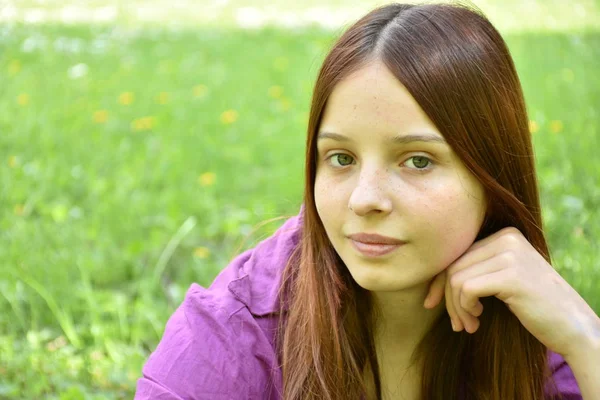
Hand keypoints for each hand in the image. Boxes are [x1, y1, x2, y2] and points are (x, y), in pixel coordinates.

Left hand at [423, 226, 599, 359]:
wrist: (574, 328)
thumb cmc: (536, 307)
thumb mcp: (504, 278)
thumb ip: (478, 270)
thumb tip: (434, 280)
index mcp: (505, 235)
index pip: (457, 255)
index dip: (440, 282)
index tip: (433, 304)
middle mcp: (507, 238)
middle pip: (454, 266)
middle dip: (448, 299)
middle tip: (457, 324)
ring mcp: (510, 255)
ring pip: (457, 279)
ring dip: (457, 308)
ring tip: (468, 325)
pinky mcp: (511, 276)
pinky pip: (466, 289)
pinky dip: (465, 308)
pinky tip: (478, 319)